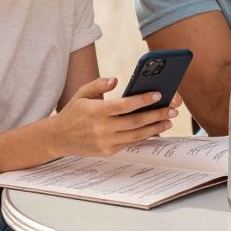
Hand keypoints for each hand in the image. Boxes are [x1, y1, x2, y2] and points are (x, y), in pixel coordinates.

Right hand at [46, 77, 177, 156]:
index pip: (124, 105)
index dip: (142, 100)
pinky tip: (155, 130)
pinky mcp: (108, 151)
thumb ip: (99, 84)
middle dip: (156, 115)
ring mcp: (105, 142)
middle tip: (172, 109)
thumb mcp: (82, 93)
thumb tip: (115, 80)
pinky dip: (144, 136)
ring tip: (168, 120)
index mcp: (96, 111)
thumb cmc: (73, 112)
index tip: (158, 95)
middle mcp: (102, 128)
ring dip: (155, 128)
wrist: (58, 138)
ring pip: (136, 135)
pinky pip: (130, 143)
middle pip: (135, 122)